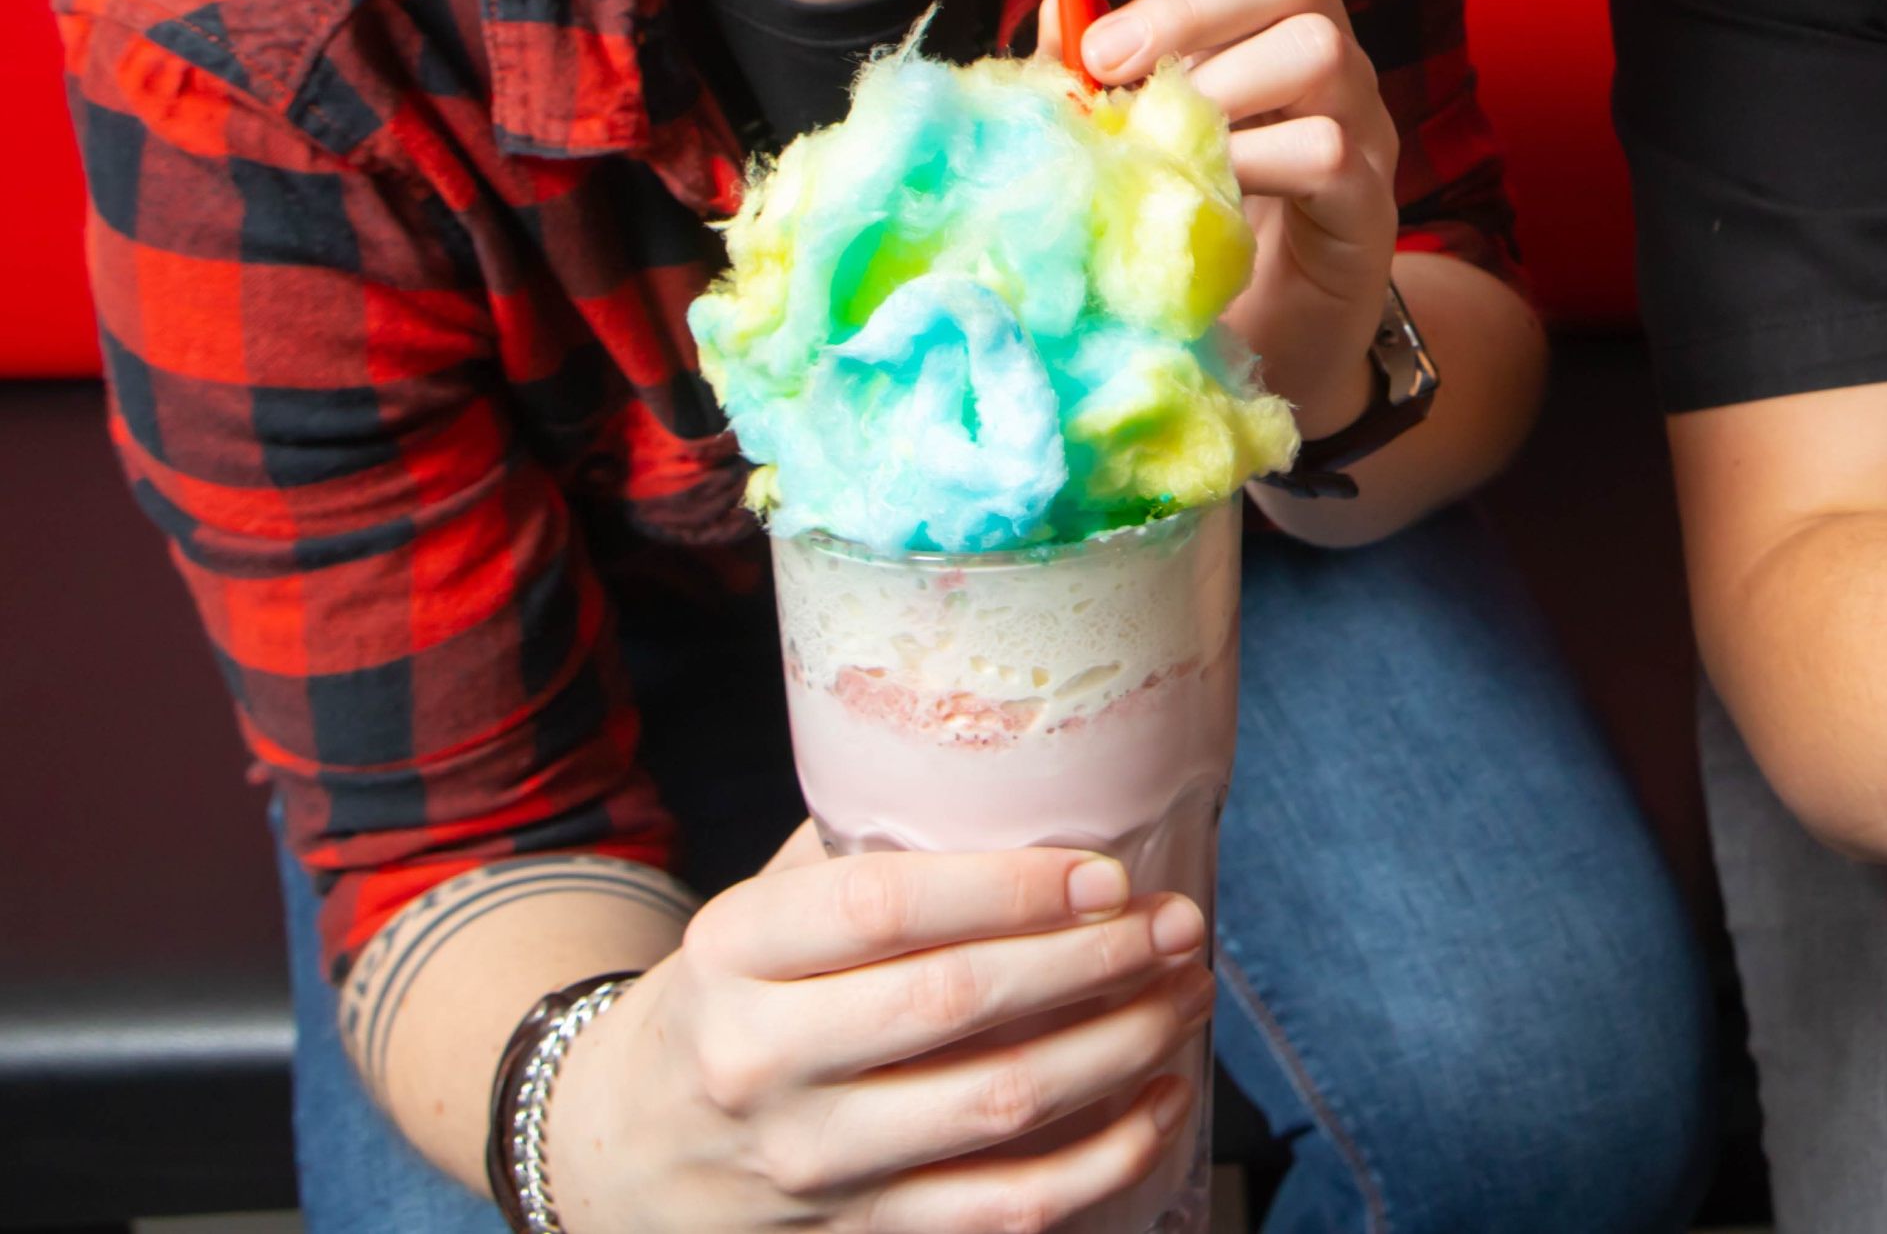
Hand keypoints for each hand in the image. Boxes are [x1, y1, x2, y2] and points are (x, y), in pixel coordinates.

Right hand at [550, 833, 1209, 1231]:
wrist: (620, 1152)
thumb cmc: (732, 1000)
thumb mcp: (759, 914)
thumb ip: (865, 852)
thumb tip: (1025, 778)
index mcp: (735, 952)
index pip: (885, 908)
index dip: (1011, 887)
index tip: (1108, 874)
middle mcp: (761, 1060)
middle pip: (955, 1005)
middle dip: (1093, 961)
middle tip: (1178, 926)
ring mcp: (808, 1163)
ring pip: (995, 1108)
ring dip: (1118, 1049)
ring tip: (1184, 995)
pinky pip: (1004, 1211)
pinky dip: (1101, 1159)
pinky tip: (1158, 1099)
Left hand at [1053, 0, 1395, 430]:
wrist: (1271, 341)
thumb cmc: (1186, 219)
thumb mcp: (1125, 132)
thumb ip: (1092, 75)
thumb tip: (1054, 20)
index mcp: (1251, 16)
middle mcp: (1320, 47)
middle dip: (1188, 3)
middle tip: (1106, 61)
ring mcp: (1358, 118)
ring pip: (1320, 48)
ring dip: (1222, 82)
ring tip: (1157, 134)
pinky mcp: (1370, 197)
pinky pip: (1329, 148)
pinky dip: (1255, 159)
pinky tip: (1202, 188)